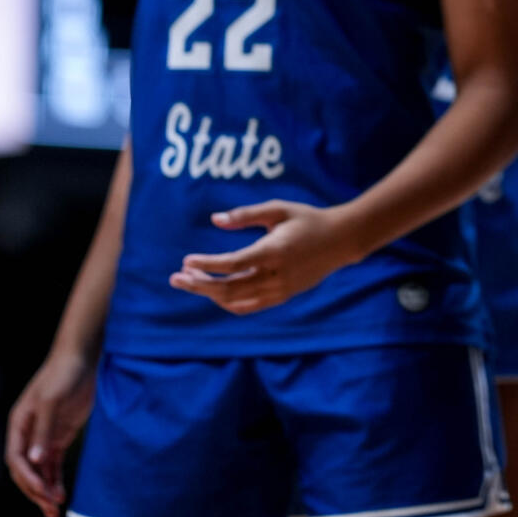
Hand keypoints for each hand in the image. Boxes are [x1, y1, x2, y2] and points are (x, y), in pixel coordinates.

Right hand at [4, 349, 95, 516]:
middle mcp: (27, 434)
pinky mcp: (59, 437)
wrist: (80, 360)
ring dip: (45, 490)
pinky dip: (55, 480)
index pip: (16, 460)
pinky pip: (53, 465)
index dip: (28, 478)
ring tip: (55, 511)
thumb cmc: (62, 375)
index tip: (43, 492)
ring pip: (39, 471)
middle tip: (51, 509)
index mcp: (18, 425)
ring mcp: (43, 436)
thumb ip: (45, 430)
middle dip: (36, 491)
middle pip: (25, 471)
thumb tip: (35, 461)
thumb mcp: (53, 401)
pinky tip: (61, 494)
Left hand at [171, 200, 361, 314]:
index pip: (233, 264)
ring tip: (190, 281)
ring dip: (210, 294)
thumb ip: (245, 214)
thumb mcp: (278, 209)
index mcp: (274, 251)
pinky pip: (249, 306)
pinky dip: (228, 302)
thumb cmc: (308, 220)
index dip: (207, 264)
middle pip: (229, 288)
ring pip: (236, 301)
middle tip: (176, 278)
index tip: (186, 260)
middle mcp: (276, 275)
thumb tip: (214, 219)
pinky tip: (214, 292)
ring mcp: (280, 290)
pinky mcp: (282, 296)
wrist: (341, 241)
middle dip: (199, 284)